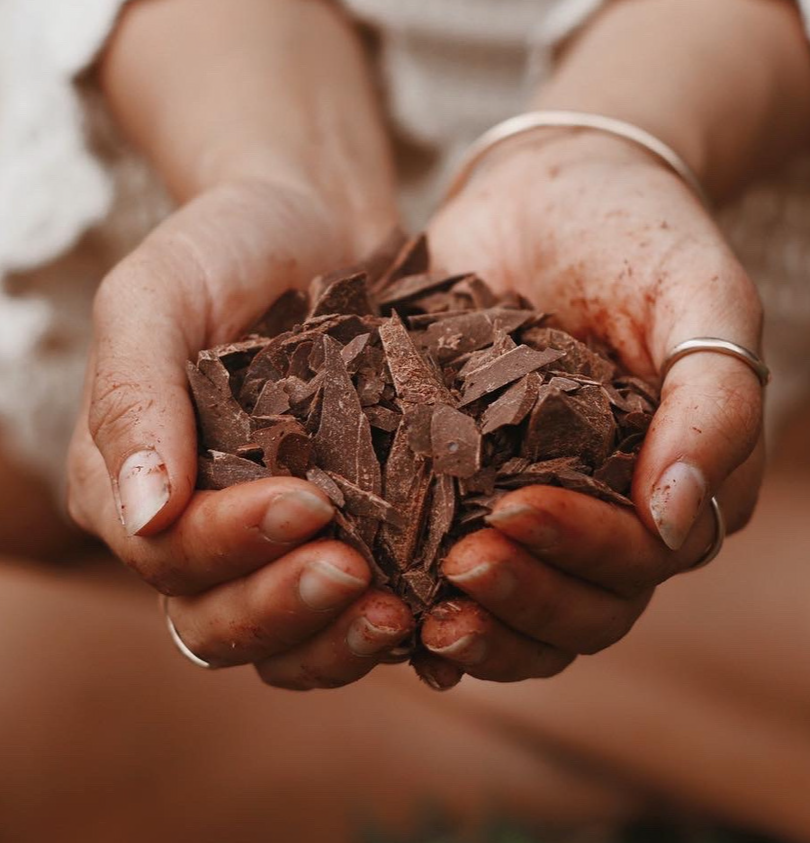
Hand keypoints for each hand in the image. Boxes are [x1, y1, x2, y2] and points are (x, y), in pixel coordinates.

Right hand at [67, 179, 412, 689]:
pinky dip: (390, 628)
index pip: (169, 551)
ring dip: (337, 639)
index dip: (231, 543)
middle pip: (220, 619)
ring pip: (286, 640)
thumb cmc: (228, 248)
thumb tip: (145, 513)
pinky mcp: (346, 538)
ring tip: (402, 612)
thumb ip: (134, 395)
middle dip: (286, 604)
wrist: (317, 225)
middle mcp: (198, 530)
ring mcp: (273, 544)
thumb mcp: (158, 295)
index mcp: (136, 483)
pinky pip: (353, 611)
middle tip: (357, 573)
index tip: (306, 502)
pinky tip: (437, 618)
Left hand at [421, 132, 764, 681]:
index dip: (581, 549)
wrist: (546, 187)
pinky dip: (421, 598)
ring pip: (519, 609)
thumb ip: (713, 406)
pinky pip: (448, 567)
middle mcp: (601, 510)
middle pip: (580, 607)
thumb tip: (676, 523)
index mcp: (667, 480)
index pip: (639, 558)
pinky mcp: (461, 486)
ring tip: (414, 610)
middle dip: (521, 598)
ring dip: (475, 624)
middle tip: (458, 569)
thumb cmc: (634, 233)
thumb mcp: (700, 298)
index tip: (514, 512)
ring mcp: (529, 504)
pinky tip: (382, 600)